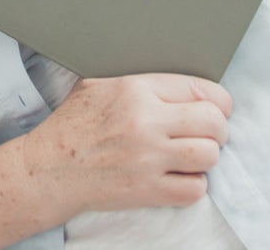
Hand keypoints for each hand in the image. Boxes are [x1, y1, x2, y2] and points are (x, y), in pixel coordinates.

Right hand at [21, 74, 230, 217]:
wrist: (51, 167)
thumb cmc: (74, 123)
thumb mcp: (99, 83)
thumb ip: (139, 79)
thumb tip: (175, 80)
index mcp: (136, 89)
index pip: (201, 89)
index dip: (218, 100)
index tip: (218, 108)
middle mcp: (146, 122)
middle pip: (213, 122)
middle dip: (219, 128)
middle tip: (210, 132)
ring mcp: (148, 159)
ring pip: (209, 155)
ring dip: (208, 156)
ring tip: (195, 154)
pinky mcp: (147, 191)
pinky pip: (194, 189)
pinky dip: (195, 184)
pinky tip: (181, 176)